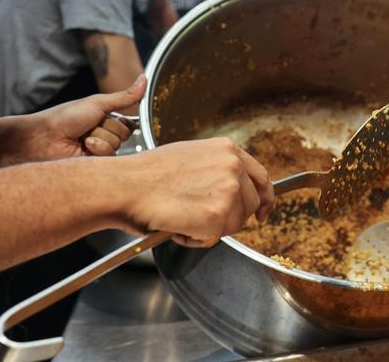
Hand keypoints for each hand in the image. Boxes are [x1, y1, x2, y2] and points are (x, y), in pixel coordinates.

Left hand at [0, 76, 144, 163]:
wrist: (43, 138)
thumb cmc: (64, 117)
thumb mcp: (97, 103)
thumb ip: (124, 97)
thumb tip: (144, 79)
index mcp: (104, 120)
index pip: (128, 124)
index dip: (120, 121)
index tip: (107, 117)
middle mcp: (102, 136)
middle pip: (124, 135)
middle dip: (107, 128)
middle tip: (89, 126)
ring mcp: (97, 151)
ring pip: (117, 146)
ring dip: (100, 139)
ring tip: (83, 138)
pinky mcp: (94, 165)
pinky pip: (109, 159)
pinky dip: (97, 150)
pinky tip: (84, 148)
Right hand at [116, 137, 275, 246]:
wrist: (123, 186)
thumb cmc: (145, 175)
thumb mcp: (190, 156)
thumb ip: (216, 169)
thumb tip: (228, 189)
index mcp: (227, 150)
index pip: (261, 177)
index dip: (264, 199)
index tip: (264, 212)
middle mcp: (232, 167)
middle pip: (251, 205)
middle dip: (230, 217)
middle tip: (200, 218)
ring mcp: (228, 191)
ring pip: (234, 225)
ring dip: (210, 229)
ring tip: (182, 217)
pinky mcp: (217, 216)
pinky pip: (214, 239)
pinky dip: (195, 239)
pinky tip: (177, 225)